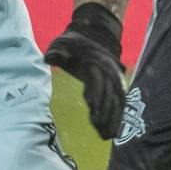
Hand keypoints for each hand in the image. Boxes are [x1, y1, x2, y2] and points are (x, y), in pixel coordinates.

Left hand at [44, 3, 125, 139]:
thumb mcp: (61, 43)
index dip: (95, 94)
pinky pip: (121, 102)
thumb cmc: (74, 42)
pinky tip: (115, 129)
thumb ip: (56, 52)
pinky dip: (119, 116)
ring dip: (114, 119)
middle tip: (101, 132)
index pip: (96, 81)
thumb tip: (49, 58)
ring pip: (118, 102)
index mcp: (94, 63)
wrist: (95, 33)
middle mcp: (108, 73)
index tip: (92, 108)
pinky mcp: (118, 85)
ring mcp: (116, 79)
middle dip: (106, 114)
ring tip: (108, 136)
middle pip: (109, 95)